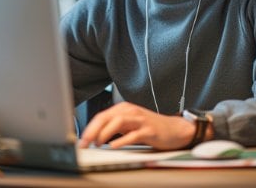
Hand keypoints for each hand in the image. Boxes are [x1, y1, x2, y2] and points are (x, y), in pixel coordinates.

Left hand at [79, 101, 195, 149]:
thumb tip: (94, 137)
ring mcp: (140, 120)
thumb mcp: (129, 125)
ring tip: (97, 143)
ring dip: (105, 133)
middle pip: (107, 117)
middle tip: (84, 143)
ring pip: (118, 121)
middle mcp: (130, 111)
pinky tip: (114, 146)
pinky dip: (122, 140)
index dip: (89, 128)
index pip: (102, 116)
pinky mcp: (149, 130)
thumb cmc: (150, 128)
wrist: (174, 129)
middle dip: (93, 130)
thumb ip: (114, 127)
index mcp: (123, 109)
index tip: (81, 140)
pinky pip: (133, 134)